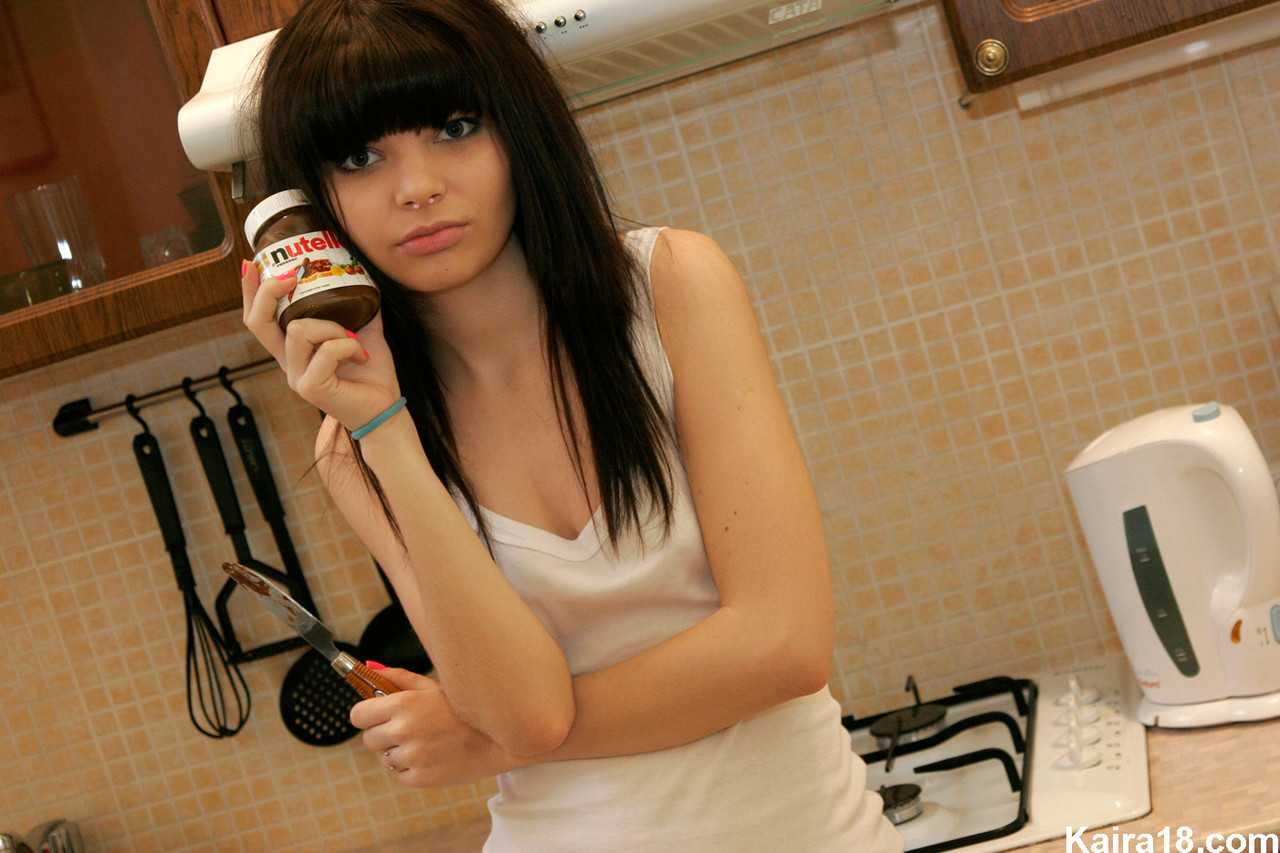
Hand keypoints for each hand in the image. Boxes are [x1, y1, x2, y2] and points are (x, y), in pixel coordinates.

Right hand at [240, 260, 399, 429]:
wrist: (386, 407)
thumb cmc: (371, 373)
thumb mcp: (361, 331)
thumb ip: (355, 307)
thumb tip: (360, 274)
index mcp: (293, 349)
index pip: (258, 319)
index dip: (250, 292)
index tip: (251, 264)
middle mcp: (288, 363)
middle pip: (258, 322)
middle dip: (269, 292)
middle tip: (292, 274)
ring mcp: (297, 377)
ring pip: (300, 330)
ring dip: (332, 327)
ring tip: (352, 340)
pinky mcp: (312, 388)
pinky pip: (327, 350)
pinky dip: (349, 345)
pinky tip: (361, 356)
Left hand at [350, 666, 526, 787]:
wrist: (502, 738)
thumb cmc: (467, 708)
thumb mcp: (435, 686)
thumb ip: (400, 678)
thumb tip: (370, 668)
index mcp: (404, 703)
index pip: (357, 715)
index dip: (368, 716)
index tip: (379, 717)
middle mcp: (403, 730)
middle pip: (369, 740)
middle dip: (385, 735)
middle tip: (411, 730)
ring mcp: (412, 757)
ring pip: (386, 759)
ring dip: (402, 753)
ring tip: (429, 743)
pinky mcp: (421, 778)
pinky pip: (403, 775)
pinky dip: (415, 769)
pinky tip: (436, 757)